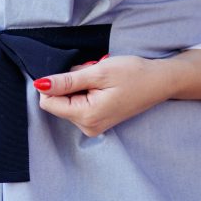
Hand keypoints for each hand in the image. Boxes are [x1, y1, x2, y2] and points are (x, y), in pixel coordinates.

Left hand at [33, 54, 174, 136]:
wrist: (160, 81)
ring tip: (101, 81)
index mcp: (86, 116)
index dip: (55, 84)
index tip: (76, 74)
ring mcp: (92, 126)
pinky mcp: (97, 121)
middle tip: (93, 76)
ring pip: (67, 101)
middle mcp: (87, 127)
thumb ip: (67, 81)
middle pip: (58, 102)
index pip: (48, 102)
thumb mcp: (98, 72)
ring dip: (79, 86)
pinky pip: (78, 104)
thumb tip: (40, 85)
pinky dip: (85, 91)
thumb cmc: (133, 74)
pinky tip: (102, 87)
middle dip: (70, 84)